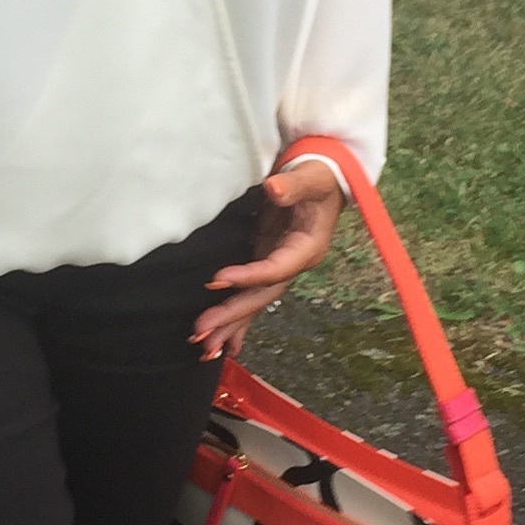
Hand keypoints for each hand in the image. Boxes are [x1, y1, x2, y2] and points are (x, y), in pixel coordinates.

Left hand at [190, 157, 344, 362]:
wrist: (324, 179)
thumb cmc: (318, 175)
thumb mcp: (311, 177)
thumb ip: (293, 185)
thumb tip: (274, 189)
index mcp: (307, 248)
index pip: (275, 269)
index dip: (247, 277)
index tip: (216, 280)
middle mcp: (293, 265)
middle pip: (261, 296)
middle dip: (232, 315)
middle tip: (201, 330)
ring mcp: (279, 267)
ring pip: (254, 302)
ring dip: (229, 325)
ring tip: (203, 349)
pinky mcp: (267, 264)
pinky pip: (250, 296)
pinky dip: (236, 320)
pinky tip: (220, 344)